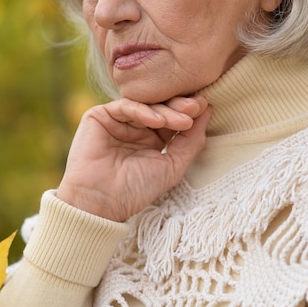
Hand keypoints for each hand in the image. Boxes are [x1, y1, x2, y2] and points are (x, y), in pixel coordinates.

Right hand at [57, 95, 210, 221]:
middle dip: (180, 106)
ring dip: (167, 110)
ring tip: (183, 119)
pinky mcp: (100, 116)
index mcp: (152, 139)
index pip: (172, 117)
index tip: (205, 107)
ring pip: (146, 104)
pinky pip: (125, 107)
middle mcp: (135, 127)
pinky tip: (158, 120)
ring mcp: (118, 121)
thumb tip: (207, 110)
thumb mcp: (172, 166)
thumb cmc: (135, 190)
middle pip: (161, 108)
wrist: (101, 201)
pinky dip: (143, 111)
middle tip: (196, 107)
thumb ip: (190, 141)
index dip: (188, 112)